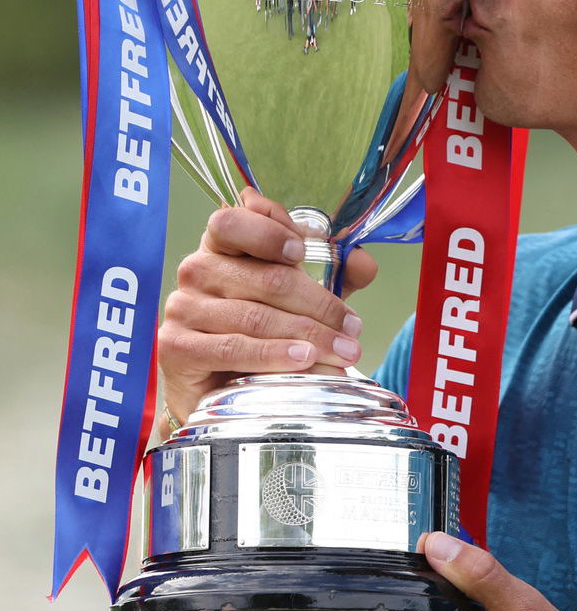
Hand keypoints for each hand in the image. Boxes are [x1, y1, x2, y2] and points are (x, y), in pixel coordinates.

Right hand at [158, 188, 378, 422]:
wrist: (218, 389)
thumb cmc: (262, 334)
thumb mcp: (302, 299)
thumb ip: (333, 275)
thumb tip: (365, 262)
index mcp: (222, 247)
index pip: (235, 222)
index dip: (271, 230)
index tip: (306, 249)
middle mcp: (197, 271)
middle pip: (267, 278)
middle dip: (320, 305)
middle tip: (354, 328)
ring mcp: (183, 308)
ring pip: (257, 316)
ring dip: (309, 335)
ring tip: (343, 351)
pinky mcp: (177, 346)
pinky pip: (234, 347)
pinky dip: (274, 354)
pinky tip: (303, 359)